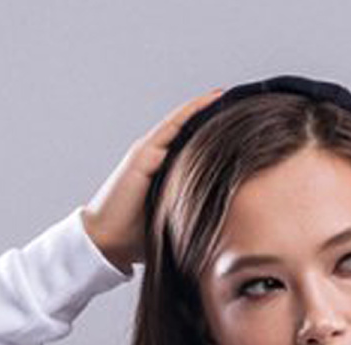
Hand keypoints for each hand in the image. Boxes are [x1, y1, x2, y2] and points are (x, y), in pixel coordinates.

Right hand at [80, 86, 227, 272]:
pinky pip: (172, 126)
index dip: (215, 133)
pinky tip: (211, 101)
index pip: (194, 145)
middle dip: (215, 116)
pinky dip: (192, 111)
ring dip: (206, 107)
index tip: (242, 126)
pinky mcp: (143, 154)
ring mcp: (149, 152)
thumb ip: (194, 211)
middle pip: (191, 129)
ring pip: (183, 122)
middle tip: (243, 105)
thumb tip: (230, 222)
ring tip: (229, 95)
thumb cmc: (137, 238)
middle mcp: (157, 156)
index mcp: (165, 171)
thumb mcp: (176, 220)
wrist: (107, 243)